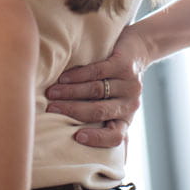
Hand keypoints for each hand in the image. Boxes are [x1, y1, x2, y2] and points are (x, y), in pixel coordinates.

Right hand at [45, 27, 152, 147]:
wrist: (138, 50)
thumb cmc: (117, 83)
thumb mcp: (114, 104)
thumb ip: (100, 119)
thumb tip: (72, 135)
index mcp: (126, 119)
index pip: (115, 136)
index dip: (97, 139)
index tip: (77, 137)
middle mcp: (130, 104)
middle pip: (99, 111)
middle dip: (72, 111)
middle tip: (51, 109)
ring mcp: (129, 84)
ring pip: (96, 90)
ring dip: (70, 92)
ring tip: (52, 92)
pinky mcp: (124, 65)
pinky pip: (98, 72)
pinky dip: (78, 75)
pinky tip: (64, 78)